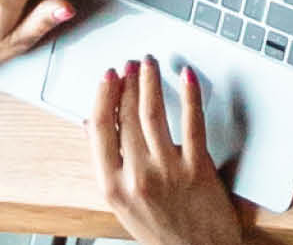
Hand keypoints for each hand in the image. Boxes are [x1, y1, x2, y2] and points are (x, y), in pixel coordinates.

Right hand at [89, 56, 244, 244]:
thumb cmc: (160, 228)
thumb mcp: (120, 202)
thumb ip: (107, 164)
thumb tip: (92, 127)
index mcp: (111, 185)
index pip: (100, 128)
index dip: (102, 96)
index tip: (106, 76)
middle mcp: (137, 175)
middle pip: (127, 117)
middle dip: (128, 83)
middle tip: (130, 64)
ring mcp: (169, 170)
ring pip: (154, 115)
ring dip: (150, 82)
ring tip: (149, 64)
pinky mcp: (199, 168)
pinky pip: (193, 123)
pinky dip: (189, 96)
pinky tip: (186, 78)